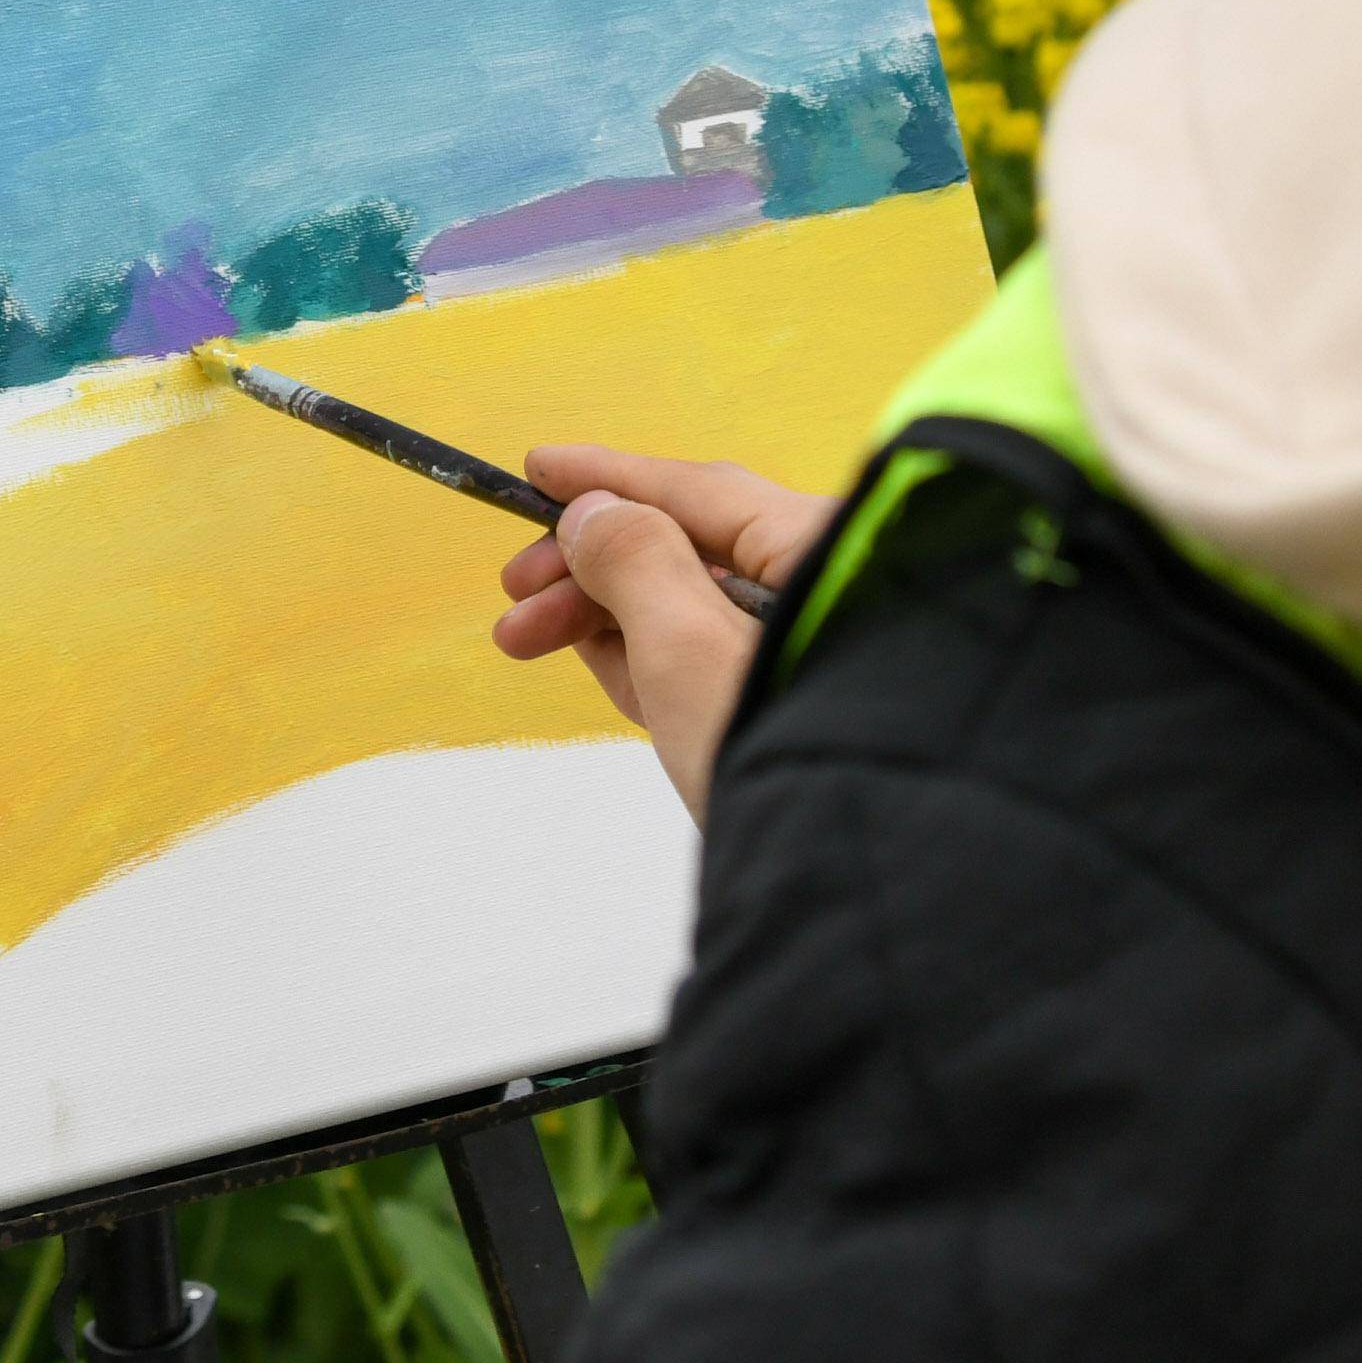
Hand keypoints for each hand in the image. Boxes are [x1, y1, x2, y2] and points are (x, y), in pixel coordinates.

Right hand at [491, 446, 834, 820]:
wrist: (848, 892)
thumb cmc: (779, 761)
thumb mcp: (688, 650)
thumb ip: (635, 561)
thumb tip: (594, 512)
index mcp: (821, 548)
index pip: (699, 490)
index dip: (608, 477)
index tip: (534, 469)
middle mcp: (827, 585)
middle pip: (689, 548)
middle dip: (591, 566)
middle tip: (513, 595)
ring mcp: (811, 647)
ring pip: (689, 604)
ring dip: (603, 614)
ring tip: (524, 639)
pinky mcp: (795, 701)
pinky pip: (708, 656)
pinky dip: (647, 655)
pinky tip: (593, 658)